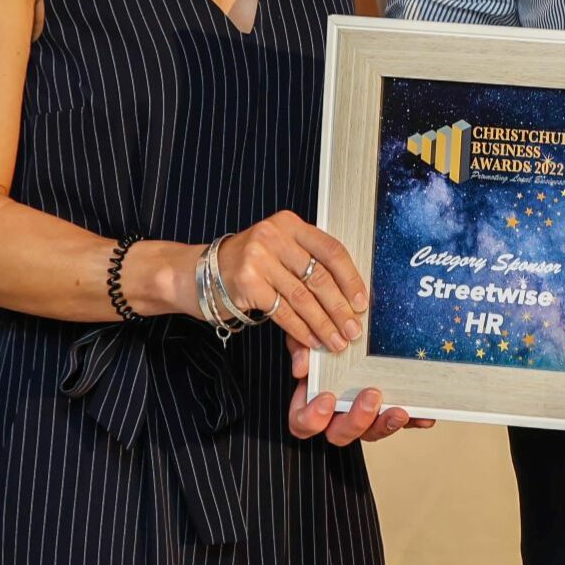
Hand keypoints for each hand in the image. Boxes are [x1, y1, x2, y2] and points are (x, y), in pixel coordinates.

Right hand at [215, 211, 366, 352]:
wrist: (202, 272)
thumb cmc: (251, 264)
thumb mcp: (280, 254)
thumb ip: (308, 271)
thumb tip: (346, 307)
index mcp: (290, 224)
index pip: (331, 250)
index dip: (351, 279)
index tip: (361, 303)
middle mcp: (274, 235)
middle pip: (319, 276)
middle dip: (340, 309)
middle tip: (353, 330)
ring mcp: (259, 258)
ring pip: (303, 298)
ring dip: (323, 324)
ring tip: (336, 341)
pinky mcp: (247, 282)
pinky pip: (283, 312)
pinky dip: (301, 330)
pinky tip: (312, 341)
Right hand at [287, 344, 435, 444]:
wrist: (352, 330)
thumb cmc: (325, 340)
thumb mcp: (308, 338)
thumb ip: (301, 349)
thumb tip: (302, 367)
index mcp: (312, 402)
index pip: (304, 423)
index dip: (313, 418)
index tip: (326, 398)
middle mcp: (337, 414)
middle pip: (341, 433)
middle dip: (357, 419)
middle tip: (371, 395)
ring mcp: (364, 416)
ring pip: (373, 432)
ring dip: (387, 424)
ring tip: (401, 411)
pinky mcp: (387, 411)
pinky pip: (401, 423)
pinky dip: (414, 420)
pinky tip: (425, 417)